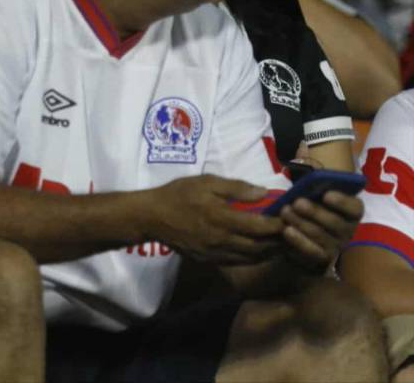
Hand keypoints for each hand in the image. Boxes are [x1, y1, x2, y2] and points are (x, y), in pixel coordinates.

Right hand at [146, 174, 284, 264]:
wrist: (152, 217)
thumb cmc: (179, 194)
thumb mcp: (206, 182)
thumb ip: (236, 188)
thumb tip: (264, 193)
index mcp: (223, 218)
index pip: (261, 226)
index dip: (280, 224)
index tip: (291, 217)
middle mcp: (223, 240)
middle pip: (261, 246)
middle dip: (279, 241)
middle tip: (292, 232)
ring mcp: (216, 253)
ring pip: (252, 258)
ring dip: (269, 252)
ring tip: (280, 242)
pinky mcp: (210, 260)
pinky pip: (238, 262)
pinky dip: (253, 258)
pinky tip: (258, 250)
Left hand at [277, 191, 362, 272]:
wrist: (301, 230)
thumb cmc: (309, 204)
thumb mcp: (313, 192)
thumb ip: (314, 184)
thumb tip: (307, 173)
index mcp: (351, 212)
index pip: (355, 208)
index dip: (342, 202)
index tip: (326, 195)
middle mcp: (347, 231)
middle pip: (336, 223)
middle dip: (315, 212)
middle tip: (297, 203)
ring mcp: (336, 246)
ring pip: (321, 236)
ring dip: (301, 223)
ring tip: (285, 211)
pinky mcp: (321, 258)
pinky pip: (311, 252)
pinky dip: (298, 240)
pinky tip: (286, 230)